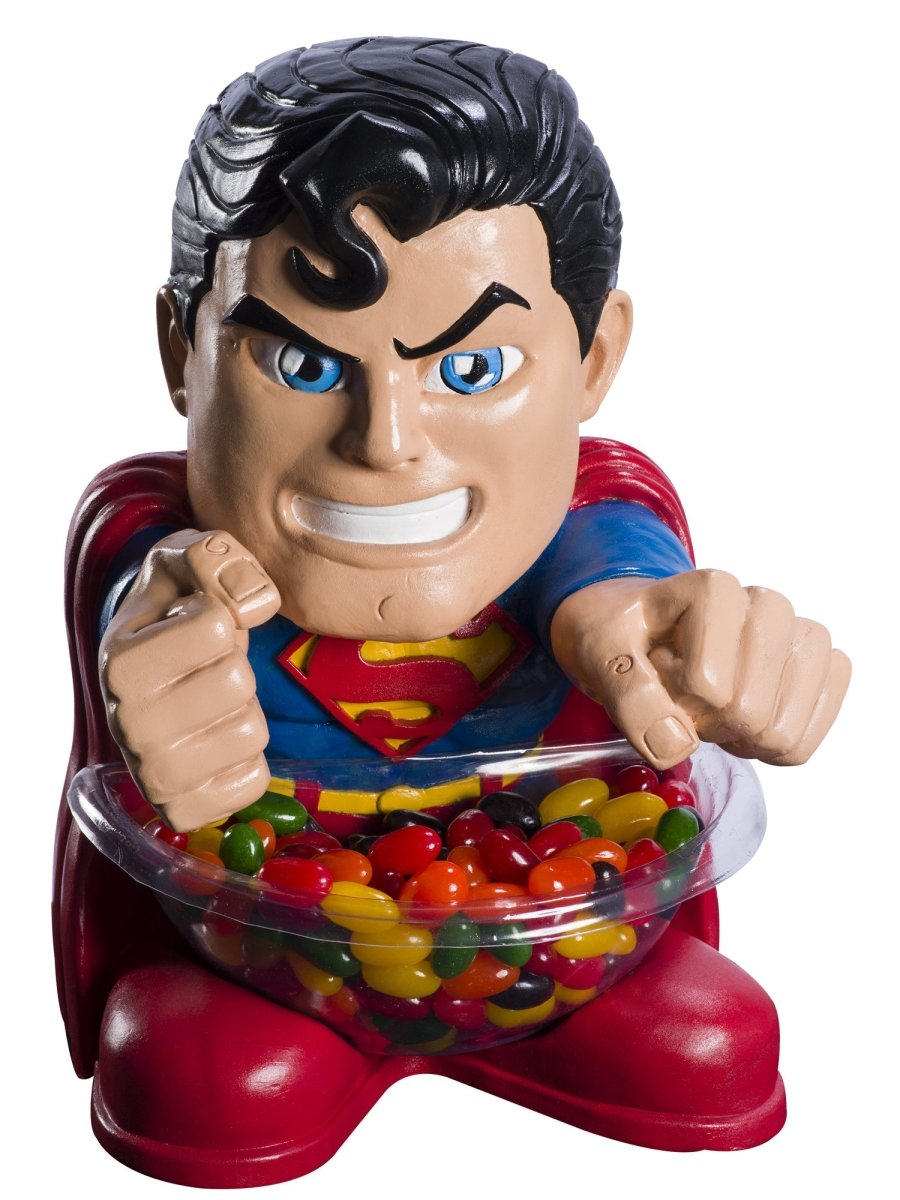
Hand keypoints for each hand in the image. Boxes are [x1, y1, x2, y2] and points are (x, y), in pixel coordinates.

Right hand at [99, 530, 280, 830]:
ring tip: (213, 703)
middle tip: (210, 667)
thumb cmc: (176, 610)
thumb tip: (256, 604)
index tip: (199, 626)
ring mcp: (150, 771)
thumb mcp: (188, 561)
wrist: (157, 670)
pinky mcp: (181, 808)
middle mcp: (125, 721)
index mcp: (120, 660)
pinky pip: (253, 780)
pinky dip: (249, 758)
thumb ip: (219, 558)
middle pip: (236, 682)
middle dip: (238, 665)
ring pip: (250, 733)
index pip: (217, 627)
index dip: (224, 617)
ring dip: (245, 711)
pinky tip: (218, 741)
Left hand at [549, 569, 850, 768]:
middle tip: (678, 697)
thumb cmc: (621, 635)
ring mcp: (801, 637)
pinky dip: (766, 749)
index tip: (656, 675)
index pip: (710, 688)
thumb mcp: (599, 655)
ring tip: (707, 706)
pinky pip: (805, 738)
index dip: (675, 701)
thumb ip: (629, 696)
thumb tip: (676, 746)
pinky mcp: (821, 669)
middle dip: (705, 723)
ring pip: (781, 731)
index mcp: (716, 590)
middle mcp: (768, 606)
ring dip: (736, 738)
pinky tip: (738, 723)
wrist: (636, 628)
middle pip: (749, 714)